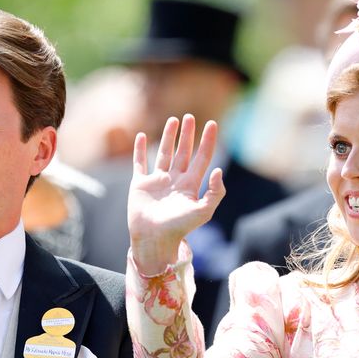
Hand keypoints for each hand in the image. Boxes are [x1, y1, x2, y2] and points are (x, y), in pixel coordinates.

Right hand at [128, 114, 225, 274]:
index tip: (213, 124)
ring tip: (174, 121)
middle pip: (184, 152)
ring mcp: (157, 181)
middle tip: (191, 117)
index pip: (202, 158)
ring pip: (164, 153)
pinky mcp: (140, 185)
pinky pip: (140, 163)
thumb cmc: (179, 228)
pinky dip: (139, 150)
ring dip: (168, 137)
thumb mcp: (203, 212)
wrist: (154, 239)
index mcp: (190, 186)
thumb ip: (216, 192)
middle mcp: (175, 181)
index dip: (208, 142)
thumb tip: (219, 170)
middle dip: (188, 135)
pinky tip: (141, 136)